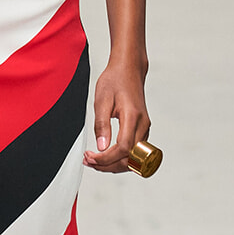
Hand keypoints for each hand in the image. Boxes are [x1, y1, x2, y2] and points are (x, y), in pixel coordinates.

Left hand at [83, 56, 149, 173]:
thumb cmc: (115, 80)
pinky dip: (119, 157)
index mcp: (132, 117)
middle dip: (108, 165)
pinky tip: (104, 155)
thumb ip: (101, 125)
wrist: (129, 69)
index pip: (123, 149)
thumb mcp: (102, 100)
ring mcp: (144, 128)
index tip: (90, 157)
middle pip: (130, 159)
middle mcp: (142, 125)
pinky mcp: (142, 129)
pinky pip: (133, 151)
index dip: (106, 158)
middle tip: (89, 161)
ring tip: (94, 160)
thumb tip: (101, 147)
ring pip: (133, 158)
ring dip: (113, 164)